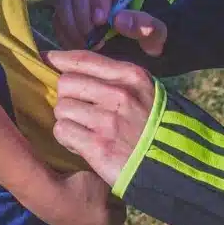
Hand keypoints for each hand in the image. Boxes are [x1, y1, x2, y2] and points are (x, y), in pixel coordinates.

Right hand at [42, 170, 127, 224]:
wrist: (45, 194)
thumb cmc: (78, 187)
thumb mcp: (102, 182)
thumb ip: (113, 187)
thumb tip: (116, 189)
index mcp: (105, 223)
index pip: (122, 217)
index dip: (121, 204)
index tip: (117, 193)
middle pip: (105, 221)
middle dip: (105, 209)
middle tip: (100, 194)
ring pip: (88, 222)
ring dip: (88, 211)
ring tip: (82, 195)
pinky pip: (73, 220)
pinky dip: (74, 211)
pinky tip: (69, 198)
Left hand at [49, 49, 158, 184]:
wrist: (175, 165)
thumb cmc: (156, 127)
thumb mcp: (146, 92)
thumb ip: (116, 78)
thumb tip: (71, 65)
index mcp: (132, 76)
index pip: (84, 59)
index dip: (60, 58)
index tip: (48, 59)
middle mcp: (120, 94)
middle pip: (66, 83)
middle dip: (66, 96)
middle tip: (78, 110)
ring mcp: (108, 120)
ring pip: (61, 108)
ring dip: (67, 120)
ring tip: (83, 129)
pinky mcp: (97, 146)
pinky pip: (62, 131)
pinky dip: (67, 139)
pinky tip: (82, 144)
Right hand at [51, 0, 167, 55]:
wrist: (138, 52)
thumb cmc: (149, 37)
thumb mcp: (157, 35)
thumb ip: (146, 26)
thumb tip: (119, 20)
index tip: (101, 20)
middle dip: (83, 12)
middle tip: (92, 38)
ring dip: (71, 21)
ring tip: (86, 44)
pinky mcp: (67, 13)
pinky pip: (57, 16)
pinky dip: (65, 32)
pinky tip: (78, 47)